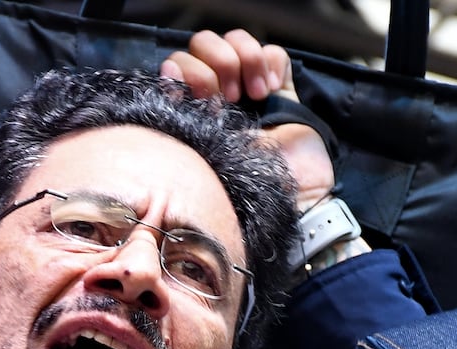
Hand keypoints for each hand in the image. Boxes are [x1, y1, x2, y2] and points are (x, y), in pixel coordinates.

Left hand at [162, 30, 334, 209]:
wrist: (287, 200)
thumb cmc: (241, 189)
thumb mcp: (201, 151)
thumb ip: (182, 114)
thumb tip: (168, 76)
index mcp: (192, 109)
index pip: (177, 64)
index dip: (185, 70)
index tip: (199, 96)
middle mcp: (218, 94)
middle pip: (203, 44)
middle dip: (215, 63)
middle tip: (230, 96)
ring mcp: (250, 88)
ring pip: (235, 40)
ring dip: (243, 59)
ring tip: (254, 94)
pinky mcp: (282, 88)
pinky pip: (273, 52)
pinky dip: (270, 63)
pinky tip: (271, 88)